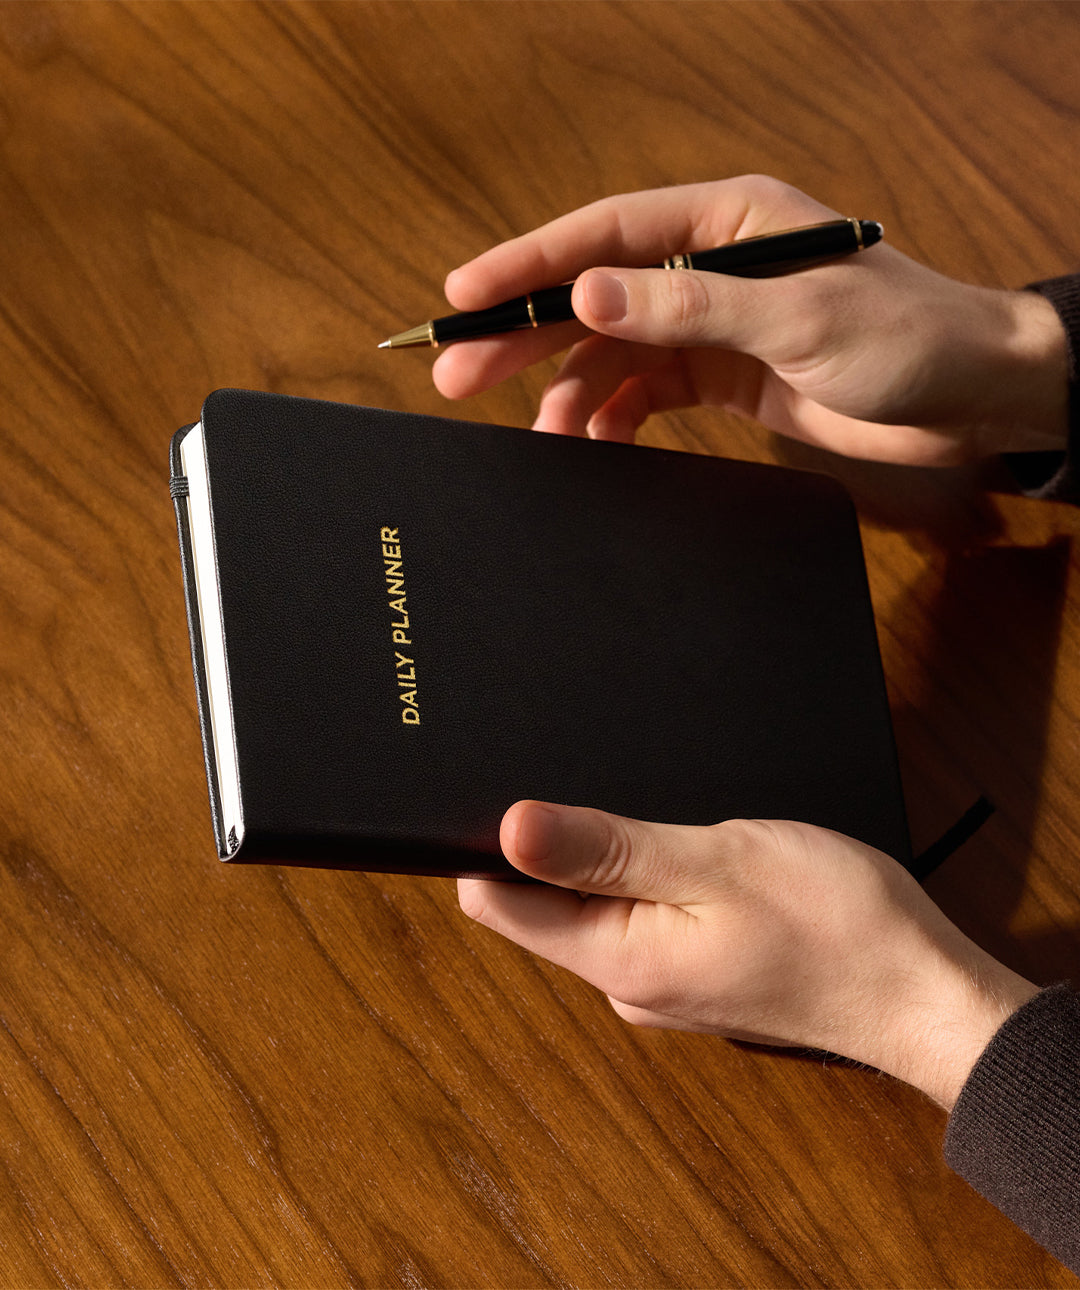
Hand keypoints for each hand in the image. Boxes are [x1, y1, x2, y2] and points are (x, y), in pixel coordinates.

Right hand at [434, 176, 1065, 463]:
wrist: (967, 399)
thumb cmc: (904, 335)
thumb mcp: (796, 316)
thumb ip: (690, 307)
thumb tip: (589, 298)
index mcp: (724, 221)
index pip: (604, 236)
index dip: (528, 263)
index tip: (464, 294)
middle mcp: (707, 266)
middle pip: (592, 296)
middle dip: (523, 334)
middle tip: (455, 373)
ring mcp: (710, 324)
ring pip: (610, 354)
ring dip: (567, 393)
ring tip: (538, 437)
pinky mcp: (719, 378)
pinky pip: (643, 395)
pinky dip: (612, 420)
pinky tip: (592, 446)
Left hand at [459, 801, 1038, 1108]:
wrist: (921, 990)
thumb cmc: (835, 925)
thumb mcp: (715, 862)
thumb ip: (606, 849)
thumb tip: (508, 828)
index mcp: (617, 960)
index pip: (498, 902)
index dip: (484, 840)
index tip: (502, 785)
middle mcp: (626, 983)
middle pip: (542, 902)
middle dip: (552, 842)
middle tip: (594, 781)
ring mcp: (661, 982)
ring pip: (596, 904)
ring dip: (607, 856)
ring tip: (653, 815)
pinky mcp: (694, 971)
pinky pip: (641, 915)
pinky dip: (648, 876)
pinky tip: (688, 851)